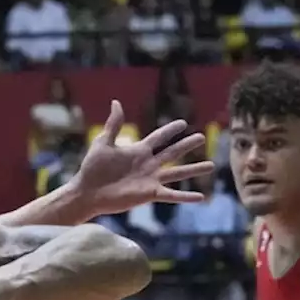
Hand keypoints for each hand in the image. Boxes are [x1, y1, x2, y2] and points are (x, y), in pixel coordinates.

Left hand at [73, 101, 212, 217]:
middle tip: (201, 137)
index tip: (183, 123)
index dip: (170, 130)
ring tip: (211, 165)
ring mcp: (150, 180)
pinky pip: (172, 195)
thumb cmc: (92, 168)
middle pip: (172, 152)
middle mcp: (148, 164)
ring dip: (194, 169)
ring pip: (177, 173)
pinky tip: (201, 197)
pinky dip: (186, 196)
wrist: (87, 192)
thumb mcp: (103, 143)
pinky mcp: (150, 194)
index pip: (158, 138)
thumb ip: (113, 125)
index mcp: (138, 151)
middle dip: (186, 145)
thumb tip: (116, 102)